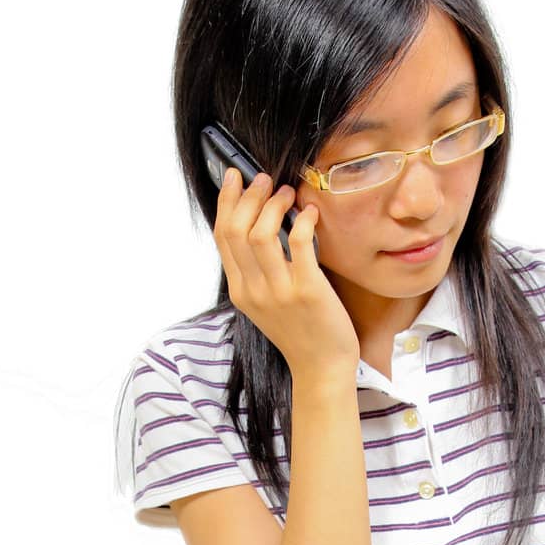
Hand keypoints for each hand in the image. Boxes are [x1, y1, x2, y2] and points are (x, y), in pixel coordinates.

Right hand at [213, 169, 360, 390]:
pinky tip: (310, 214)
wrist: (322, 368)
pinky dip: (303, 221)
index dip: (227, 201)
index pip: (223, 236)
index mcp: (240, 290)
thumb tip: (257, 226)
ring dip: (274, 204)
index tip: (236, 177)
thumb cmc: (301, 332)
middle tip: (265, 179)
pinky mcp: (308, 291)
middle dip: (249, 196)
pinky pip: (298, 243)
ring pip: (262, 233)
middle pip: (237, 229)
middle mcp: (254, 290)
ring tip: (289, 194)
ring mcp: (279, 292)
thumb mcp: (266, 303)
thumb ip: (257, 271)